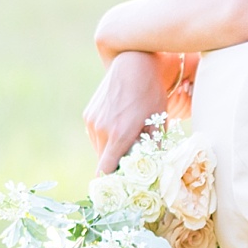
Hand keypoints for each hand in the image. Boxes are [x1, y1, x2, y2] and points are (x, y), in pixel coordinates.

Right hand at [84, 50, 184, 172]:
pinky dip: (106, 138)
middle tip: (134, 159)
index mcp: (119, 136)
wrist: (133, 64)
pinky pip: (95, 136)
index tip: (124, 183)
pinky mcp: (88, 114)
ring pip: (99, 149)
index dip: (113, 180)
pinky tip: (120, 125)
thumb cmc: (151, 94)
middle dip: (117, 164)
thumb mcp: (158, 122)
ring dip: (111, 151)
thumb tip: (156, 170)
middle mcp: (101, 130)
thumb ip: (154, 148)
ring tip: (128, 139)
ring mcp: (92, 122)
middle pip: (104, 162)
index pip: (105, 171)